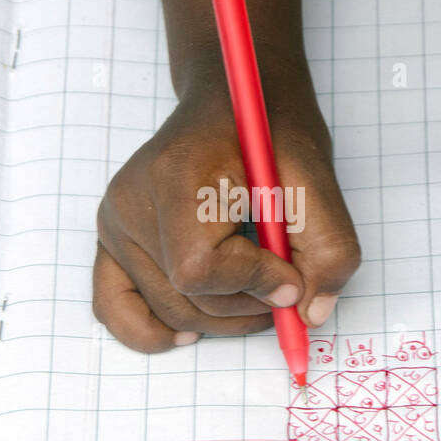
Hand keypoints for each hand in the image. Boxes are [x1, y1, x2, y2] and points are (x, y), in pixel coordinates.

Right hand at [93, 55, 360, 351]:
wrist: (229, 104)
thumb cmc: (268, 134)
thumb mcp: (317, 179)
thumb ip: (328, 248)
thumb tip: (309, 313)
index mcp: (175, 177)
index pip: (199, 268)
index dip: (253, 282)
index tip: (289, 271)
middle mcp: (130, 203)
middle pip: (185, 298)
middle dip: (247, 306)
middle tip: (285, 286)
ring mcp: (114, 225)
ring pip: (167, 310)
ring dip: (222, 319)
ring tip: (256, 294)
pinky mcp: (112, 241)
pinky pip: (113, 307)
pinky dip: (149, 331)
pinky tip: (186, 335)